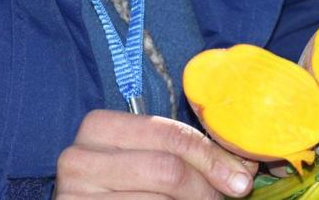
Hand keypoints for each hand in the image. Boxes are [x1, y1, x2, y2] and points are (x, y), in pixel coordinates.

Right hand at [55, 109, 257, 198]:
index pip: (169, 135)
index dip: (212, 157)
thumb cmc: (124, 179)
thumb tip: (243, 168)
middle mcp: (78, 159)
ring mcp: (74, 196)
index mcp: (98, 126)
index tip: (241, 178)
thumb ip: (184, 150)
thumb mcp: (147, 153)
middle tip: (225, 196)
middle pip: (167, 170)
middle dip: (206, 186)